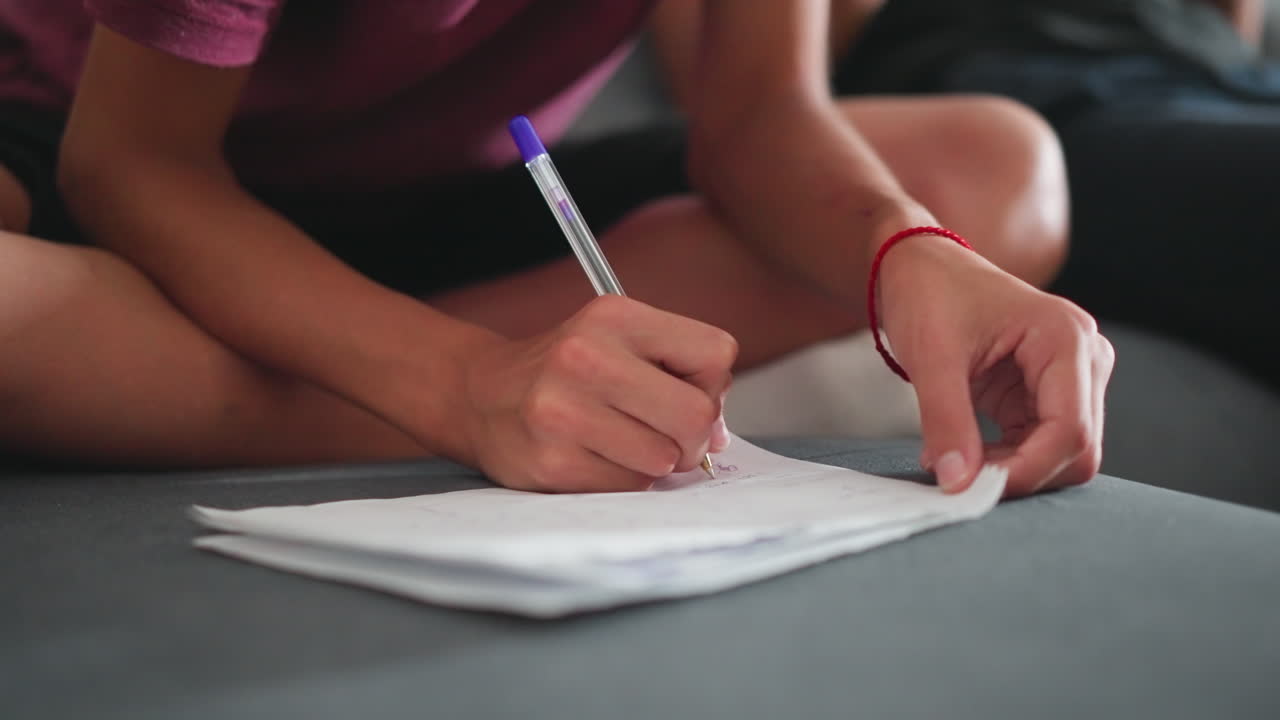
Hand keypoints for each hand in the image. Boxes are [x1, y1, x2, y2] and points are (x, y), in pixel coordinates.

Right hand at [457, 295, 735, 491]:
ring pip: (664, 459)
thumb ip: (679, 372)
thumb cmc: (566, 371)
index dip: (712, 385)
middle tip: (667, 435)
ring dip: (654, 461)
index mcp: (614, 316)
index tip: (685, 392)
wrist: (480, 395)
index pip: (715, 354)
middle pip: (695, 415)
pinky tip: (594, 457)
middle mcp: (586, 357)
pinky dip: (623, 480)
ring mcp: (564, 413)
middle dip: (692, 436)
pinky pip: (628, 486)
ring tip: (621, 443)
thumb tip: (719, 435)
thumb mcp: (618, 339)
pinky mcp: (552, 463)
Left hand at [877, 237, 1115, 496]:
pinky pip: (1041, 444)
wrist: (921, 266)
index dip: (1026, 470)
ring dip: (1013, 468)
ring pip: (1063, 453)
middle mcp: (1083, 357)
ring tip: (956, 458)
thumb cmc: (929, 294)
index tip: (973, 488)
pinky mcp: (1049, 392)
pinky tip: (965, 451)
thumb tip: (957, 484)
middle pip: (1077, 448)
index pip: (1069, 430)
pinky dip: (1007, 459)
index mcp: (1065, 338)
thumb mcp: (932, 358)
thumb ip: (946, 422)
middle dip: (1023, 473)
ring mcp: (1071, 376)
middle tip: (961, 477)